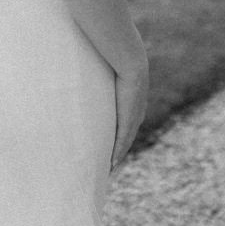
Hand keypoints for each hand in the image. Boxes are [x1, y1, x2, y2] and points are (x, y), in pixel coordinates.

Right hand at [111, 50, 148, 167]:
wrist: (130, 60)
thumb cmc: (116, 58)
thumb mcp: (109, 68)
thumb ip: (102, 72)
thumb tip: (88, 62)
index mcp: (134, 100)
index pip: (128, 122)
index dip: (121, 134)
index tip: (114, 144)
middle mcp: (137, 112)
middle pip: (128, 136)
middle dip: (120, 149)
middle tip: (110, 162)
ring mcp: (134, 117)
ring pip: (126, 142)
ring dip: (118, 154)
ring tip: (109, 167)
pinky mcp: (128, 120)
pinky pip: (122, 141)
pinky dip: (118, 152)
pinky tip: (112, 163)